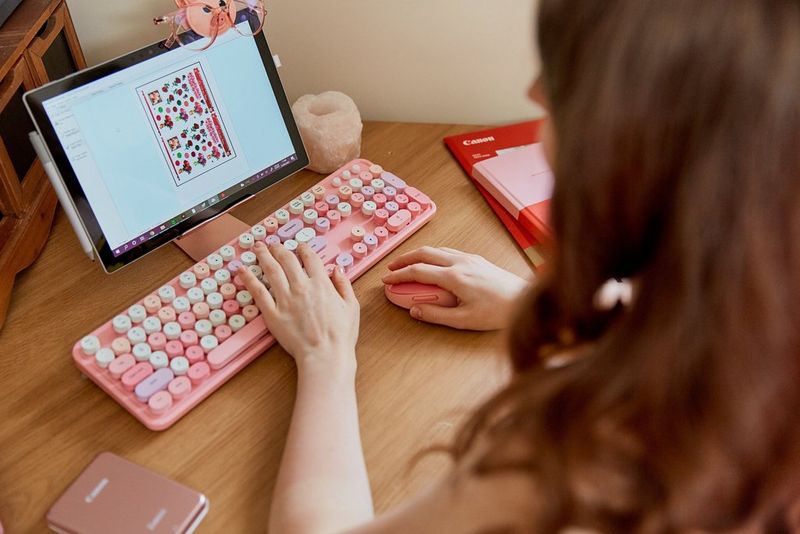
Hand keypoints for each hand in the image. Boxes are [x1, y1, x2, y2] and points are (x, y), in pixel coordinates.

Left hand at [238, 241, 359, 374]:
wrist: (325, 354)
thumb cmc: (340, 335)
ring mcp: (285, 299)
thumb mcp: (351, 306)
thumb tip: (338, 270)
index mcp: (321, 284)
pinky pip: (258, 292)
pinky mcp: (272, 313)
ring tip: (257, 248)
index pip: (310, 259)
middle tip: (273, 243)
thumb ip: (344, 285)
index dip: (303, 249)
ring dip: (263, 256)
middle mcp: (301, 287)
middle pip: (287, 260)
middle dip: (279, 248)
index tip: (299, 246)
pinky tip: (243, 271)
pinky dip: (249, 279)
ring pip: (271, 271)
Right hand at [381, 247, 529, 330]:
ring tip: (407, 264)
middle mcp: (460, 262)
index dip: (399, 275)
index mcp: (454, 277)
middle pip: (424, 253)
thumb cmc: (498, 312)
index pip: (418, 271)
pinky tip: (432, 263)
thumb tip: (415, 310)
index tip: (386, 280)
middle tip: (391, 268)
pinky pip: (448, 251)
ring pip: (437, 249)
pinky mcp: (477, 259)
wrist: (524, 299)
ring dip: (419, 255)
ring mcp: (470, 258)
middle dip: (404, 259)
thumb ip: (436, 315)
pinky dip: (433, 254)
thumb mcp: (464, 320)